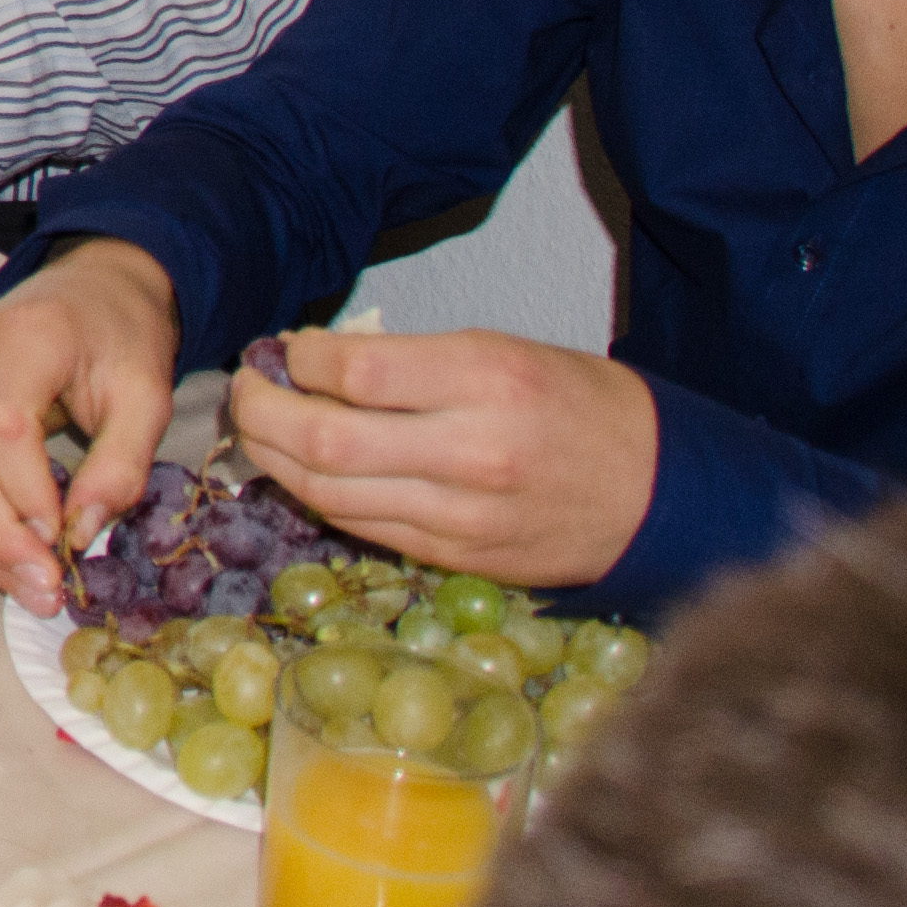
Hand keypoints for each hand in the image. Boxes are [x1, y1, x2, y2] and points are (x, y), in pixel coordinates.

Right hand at [0, 238, 184, 613]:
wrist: (91, 288)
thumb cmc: (122, 339)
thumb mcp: (148, 393)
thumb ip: (123, 462)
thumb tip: (84, 534)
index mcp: (26, 333)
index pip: (0, 422)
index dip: (22, 490)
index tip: (62, 541)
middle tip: (41, 589)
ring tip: (29, 588)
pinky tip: (8, 556)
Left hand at [229, 328, 658, 586]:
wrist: (658, 491)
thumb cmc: (579, 405)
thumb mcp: (505, 351)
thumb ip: (413, 359)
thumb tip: (317, 360)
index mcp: (487, 381)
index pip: (356, 369)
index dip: (300, 357)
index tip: (286, 349)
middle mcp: (470, 452)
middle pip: (323, 438)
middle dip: (262, 411)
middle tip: (248, 389)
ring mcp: (461, 515)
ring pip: (329, 491)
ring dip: (275, 458)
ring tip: (263, 429)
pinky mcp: (456, 557)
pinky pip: (362, 526)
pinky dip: (320, 495)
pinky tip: (306, 470)